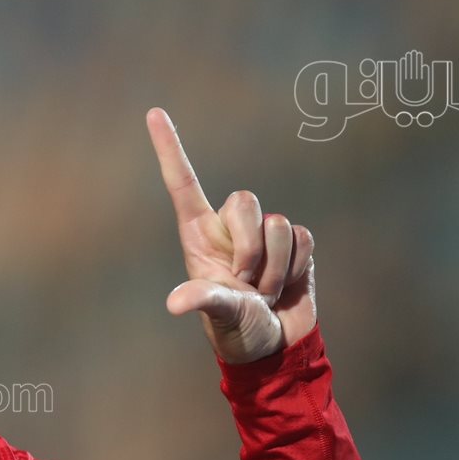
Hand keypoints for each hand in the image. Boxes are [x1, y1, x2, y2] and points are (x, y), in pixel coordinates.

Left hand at [146, 108, 315, 363]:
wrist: (276, 348)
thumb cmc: (236, 332)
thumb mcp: (218, 316)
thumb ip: (203, 300)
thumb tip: (175, 304)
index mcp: (199, 236)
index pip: (183, 183)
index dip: (170, 148)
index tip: (153, 111)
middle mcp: (230, 229)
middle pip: (246, 200)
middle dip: (251, 246)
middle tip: (244, 283)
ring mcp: (264, 236)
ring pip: (280, 223)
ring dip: (275, 266)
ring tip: (263, 292)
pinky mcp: (296, 246)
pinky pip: (305, 239)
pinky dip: (298, 268)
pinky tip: (286, 287)